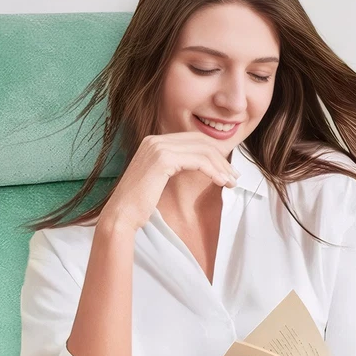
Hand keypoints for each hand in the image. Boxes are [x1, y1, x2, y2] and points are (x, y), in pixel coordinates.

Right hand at [97, 132, 238, 233]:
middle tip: (234, 177)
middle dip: (221, 159)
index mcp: (153, 142)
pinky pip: (198, 161)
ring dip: (221, 167)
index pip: (193, 139)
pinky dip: (213, 171)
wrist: (121, 215)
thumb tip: (199, 165)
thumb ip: (174, 167)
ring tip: (231, 182)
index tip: (226, 170)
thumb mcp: (158, 179)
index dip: (213, 153)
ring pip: (202, 150)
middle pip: (200, 141)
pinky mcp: (163, 159)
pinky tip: (221, 182)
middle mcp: (155, 140)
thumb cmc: (139, 204)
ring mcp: (158, 147)